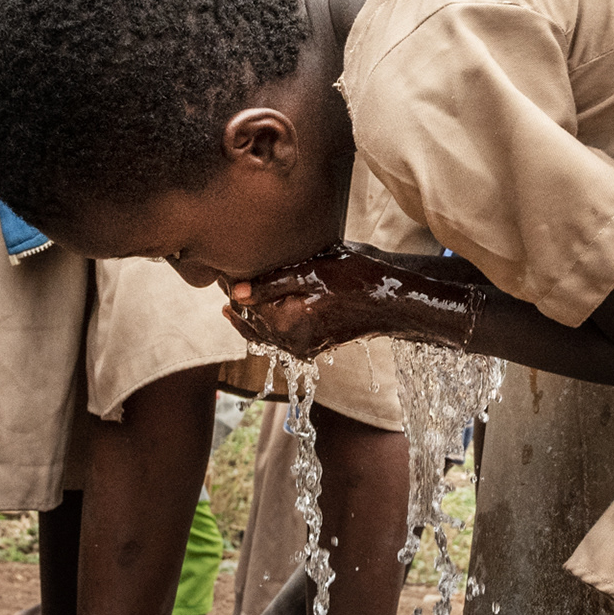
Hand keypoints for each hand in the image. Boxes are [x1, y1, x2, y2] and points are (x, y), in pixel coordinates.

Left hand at [224, 244, 485, 359]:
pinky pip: (280, 337)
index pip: (245, 304)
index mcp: (287, 325)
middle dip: (236, 301)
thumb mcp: (311, 271)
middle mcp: (292, 344)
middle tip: (221, 276)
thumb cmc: (357, 278)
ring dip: (250, 314)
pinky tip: (259, 309)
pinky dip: (267, 324)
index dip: (231, 284)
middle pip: (251, 322)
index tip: (221, 266)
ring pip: (263, 332)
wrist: (393, 298)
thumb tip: (235, 292)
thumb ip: (271, 283)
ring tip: (232, 295)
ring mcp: (303, 348)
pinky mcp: (313, 346)